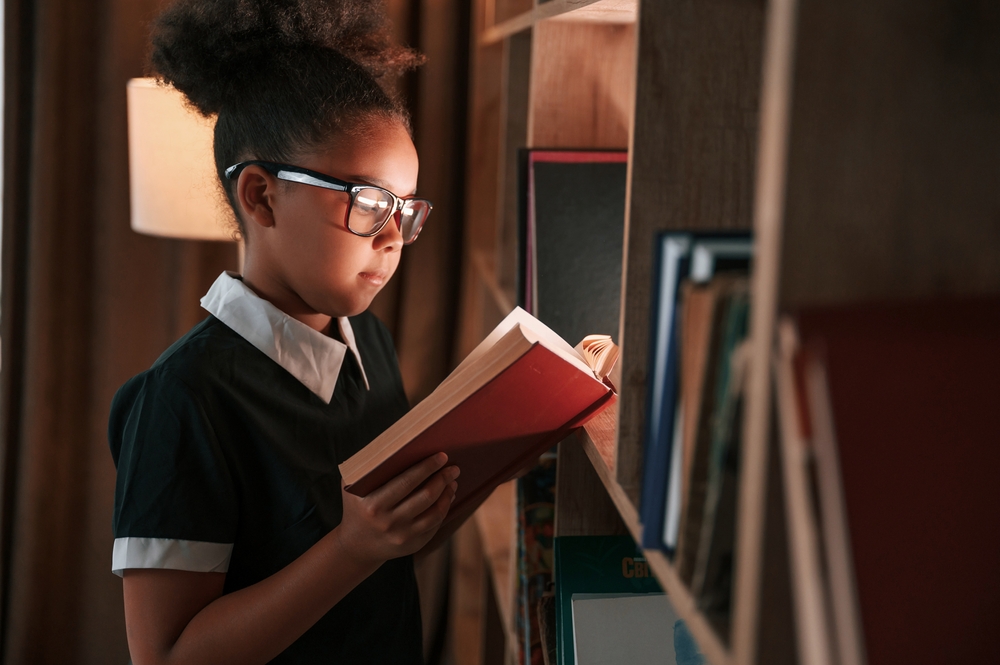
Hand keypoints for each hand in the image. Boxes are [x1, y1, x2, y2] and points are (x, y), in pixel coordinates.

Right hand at [334, 452, 459, 564]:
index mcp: (373, 504)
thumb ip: (370, 467)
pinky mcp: (413, 545)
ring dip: (447, 493)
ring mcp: (402, 536)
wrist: (356, 545)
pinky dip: (444, 508)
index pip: (406, 482)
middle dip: (443, 479)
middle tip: (453, 468)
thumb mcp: (354, 486)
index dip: (427, 468)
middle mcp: (388, 522)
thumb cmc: (358, 506)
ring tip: (452, 480)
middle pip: (425, 496)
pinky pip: (435, 525)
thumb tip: (400, 444)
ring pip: (435, 512)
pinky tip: (447, 496)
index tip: (442, 456)